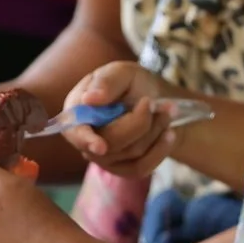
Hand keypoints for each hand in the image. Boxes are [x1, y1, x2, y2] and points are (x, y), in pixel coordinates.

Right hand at [60, 60, 182, 178]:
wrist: (155, 103)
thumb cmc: (133, 85)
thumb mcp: (124, 73)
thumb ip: (107, 81)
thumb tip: (89, 99)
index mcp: (77, 111)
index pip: (74, 131)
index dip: (85, 139)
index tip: (100, 146)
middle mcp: (85, 138)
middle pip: (110, 143)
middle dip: (139, 121)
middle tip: (154, 102)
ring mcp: (102, 158)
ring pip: (131, 152)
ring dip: (155, 128)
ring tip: (166, 110)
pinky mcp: (122, 169)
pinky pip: (141, 168)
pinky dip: (161, 149)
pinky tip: (169, 134)